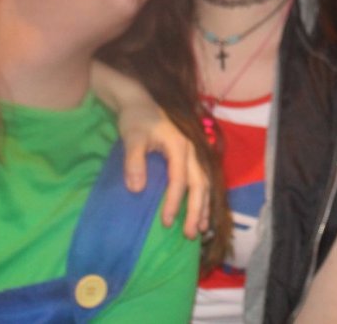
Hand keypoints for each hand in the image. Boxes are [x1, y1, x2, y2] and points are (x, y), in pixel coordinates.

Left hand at [119, 104, 210, 235]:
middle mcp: (191, 149)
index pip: (180, 180)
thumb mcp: (131, 138)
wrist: (139, 101)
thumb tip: (138, 190)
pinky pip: (201, 178)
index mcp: (179, 145)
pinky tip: (199, 210)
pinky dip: (202, 196)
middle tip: (189, 234)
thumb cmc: (135, 119)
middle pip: (200, 183)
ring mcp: (193, 152)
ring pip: (205, 182)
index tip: (166, 222)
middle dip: (195, 210)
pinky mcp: (189, 155)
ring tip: (201, 228)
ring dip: (203, 206)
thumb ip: (134, 162)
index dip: (174, 202)